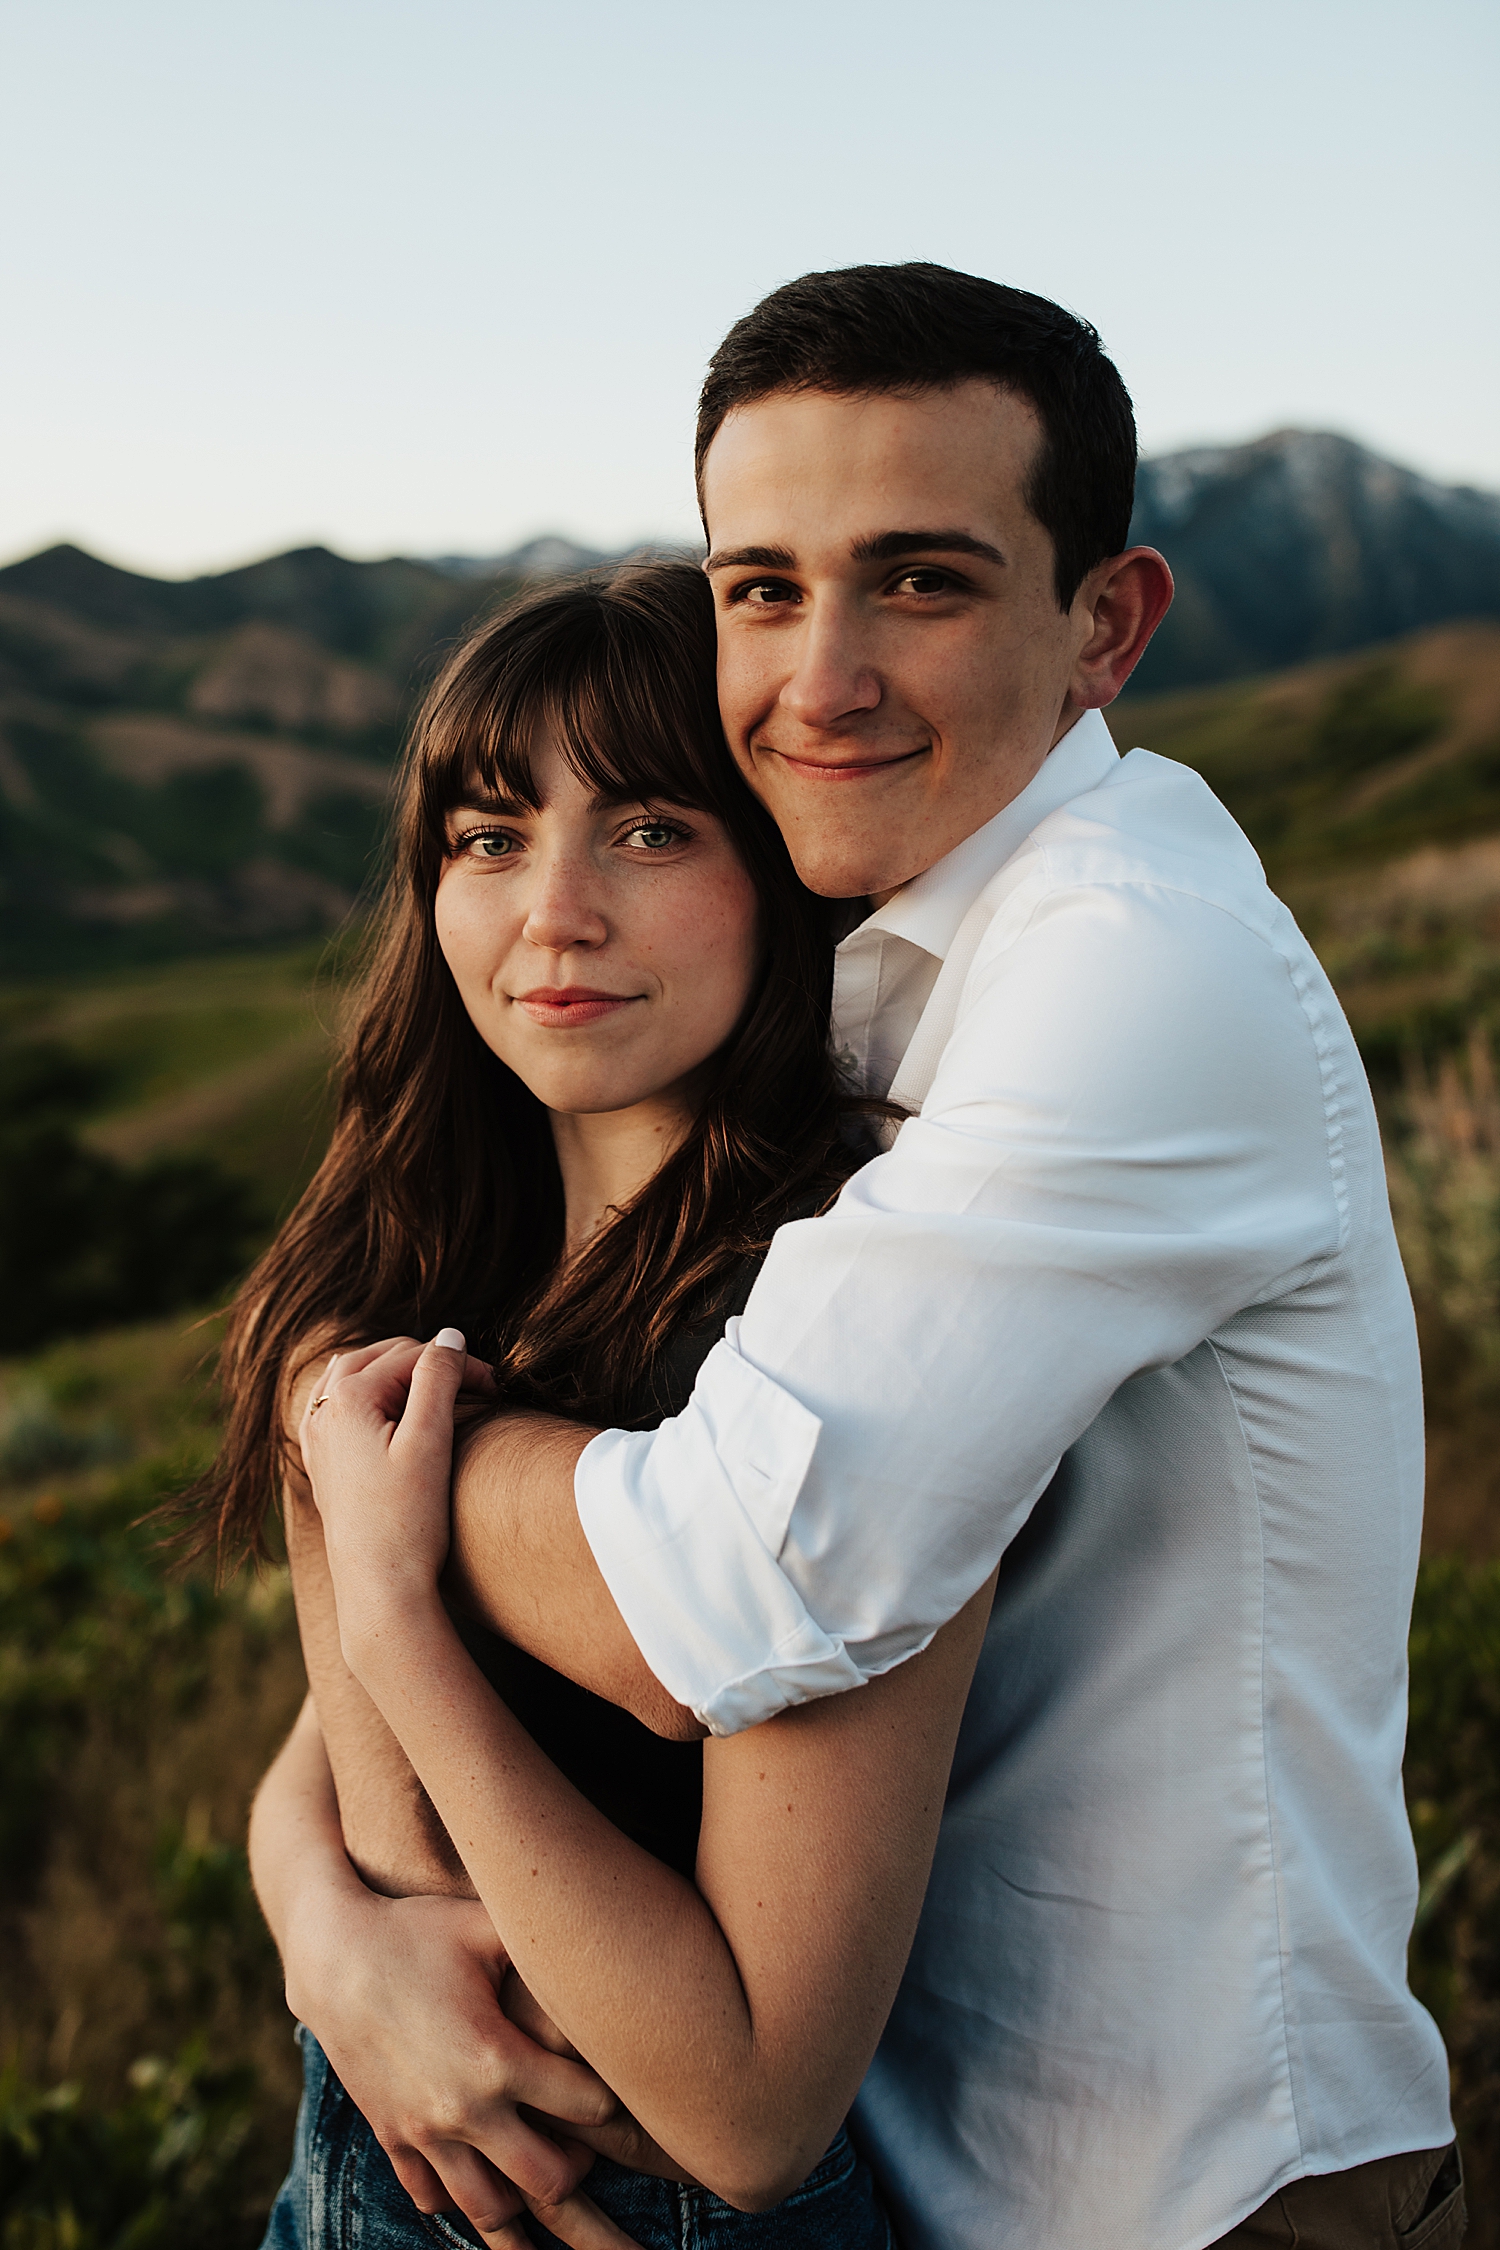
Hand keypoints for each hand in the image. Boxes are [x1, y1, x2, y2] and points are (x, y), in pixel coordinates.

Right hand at [285, 1883, 641, 2246]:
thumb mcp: (487, 1926)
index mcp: (498, 2057)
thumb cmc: (417, 1931)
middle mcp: (463, 2109)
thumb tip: (598, 1940)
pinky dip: (461, 2192)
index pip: (588, 2106)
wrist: (332, 1957)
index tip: (608, 2079)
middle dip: (577, 2162)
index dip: (609, 2094)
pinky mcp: (392, 2139)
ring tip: (532, 2153)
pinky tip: (479, 2159)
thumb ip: (544, 1944)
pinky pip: (433, 2199)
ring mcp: (423, 2133)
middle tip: (579, 2133)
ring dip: (521, 2191)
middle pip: (548, 2180)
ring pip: (490, 2209)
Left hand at [299, 1331, 489, 1611]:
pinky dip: (370, 1393)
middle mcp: (322, 1410)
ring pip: (357, 1375)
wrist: (379, 1588)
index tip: (498, 1388)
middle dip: (430, 1363)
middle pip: (384, 1357)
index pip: (414, 1357)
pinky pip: (340, 1403)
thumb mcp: (430, 1441)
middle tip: (477, 1388)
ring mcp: (317, 1435)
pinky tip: (391, 1406)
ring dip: (399, 1373)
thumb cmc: (407, 1520)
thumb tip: (450, 1334)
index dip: (461, 1364)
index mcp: (347, 1397)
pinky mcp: (322, 1459)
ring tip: (440, 1389)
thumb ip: (438, 1379)